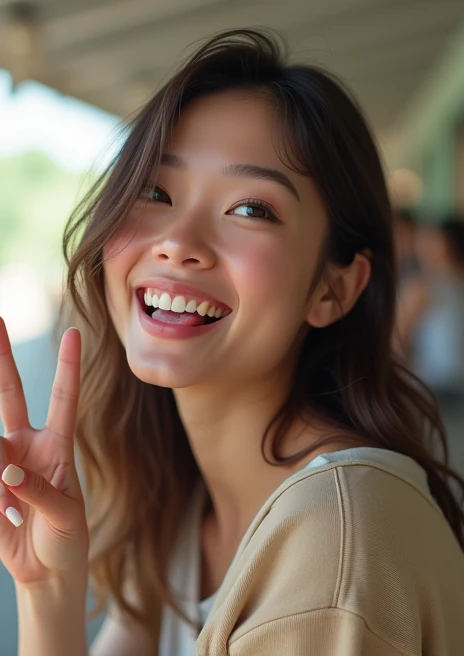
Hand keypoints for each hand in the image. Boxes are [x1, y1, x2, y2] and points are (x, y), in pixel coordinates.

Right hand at [0, 317, 88, 584]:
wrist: (46, 572)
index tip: (74, 333)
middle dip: (1, 359)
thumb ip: (39, 491)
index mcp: (58, 446)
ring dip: (1, 479)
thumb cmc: (66, 538)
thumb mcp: (64, 516)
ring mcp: (2, 463)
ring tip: (12, 512)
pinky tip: (5, 517)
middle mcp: (27, 445)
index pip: (63, 398)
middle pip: (11, 394)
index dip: (68, 366)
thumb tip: (10, 468)